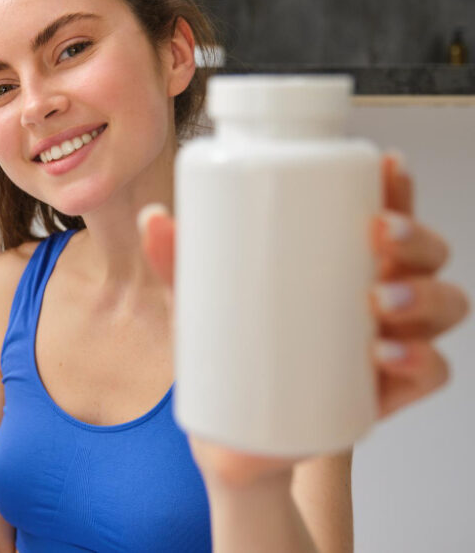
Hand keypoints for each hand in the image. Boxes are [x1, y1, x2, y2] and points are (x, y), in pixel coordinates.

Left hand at [140, 152, 470, 487]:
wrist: (231, 435)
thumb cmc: (230, 352)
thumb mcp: (201, 301)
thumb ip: (179, 261)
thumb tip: (155, 219)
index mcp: (341, 261)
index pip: (386, 213)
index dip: (397, 187)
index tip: (385, 165)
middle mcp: (377, 295)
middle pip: (427, 255)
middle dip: (416, 238)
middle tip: (380, 236)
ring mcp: (388, 343)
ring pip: (444, 305)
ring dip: (424, 294)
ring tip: (379, 298)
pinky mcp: (387, 394)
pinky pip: (432, 373)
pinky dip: (421, 359)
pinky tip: (386, 353)